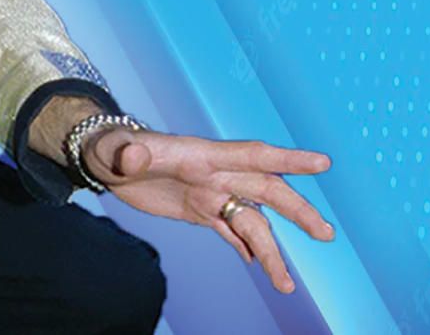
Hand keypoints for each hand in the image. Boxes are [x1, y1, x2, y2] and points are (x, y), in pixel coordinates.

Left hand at [80, 126, 334, 293]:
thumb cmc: (110, 146)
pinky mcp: (198, 210)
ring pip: (251, 221)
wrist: (103, 158)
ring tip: (285, 284)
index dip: (287, 160)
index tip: (322, 164)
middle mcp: (214, 174)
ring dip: (270, 249)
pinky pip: (231, 230)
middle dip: (297, 211)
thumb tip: (133, 156)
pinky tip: (260, 266)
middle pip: (265, 191)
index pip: (252, 155)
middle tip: (326, 235)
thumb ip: (127, 152)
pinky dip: (247, 247)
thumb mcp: (115, 148)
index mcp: (202, 155)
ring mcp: (209, 193)